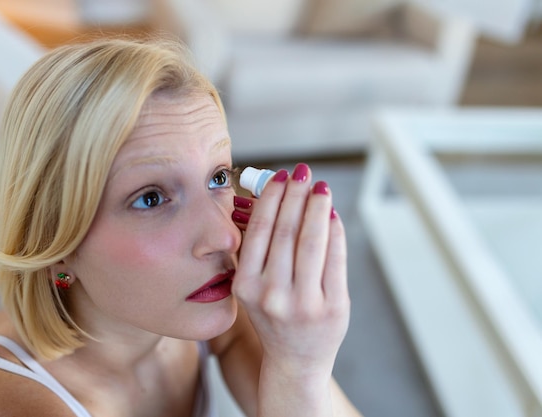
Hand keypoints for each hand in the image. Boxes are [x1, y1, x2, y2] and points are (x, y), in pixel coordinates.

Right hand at [232, 163, 348, 376]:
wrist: (295, 361)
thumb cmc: (272, 318)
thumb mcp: (252, 288)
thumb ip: (259, 250)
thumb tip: (277, 199)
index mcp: (246, 286)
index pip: (260, 230)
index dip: (271, 198)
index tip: (279, 177)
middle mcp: (272, 295)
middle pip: (286, 231)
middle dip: (295, 194)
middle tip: (301, 173)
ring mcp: (305, 303)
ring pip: (312, 241)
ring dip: (317, 207)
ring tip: (319, 188)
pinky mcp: (333, 307)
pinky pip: (335, 258)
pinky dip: (335, 231)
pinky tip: (332, 215)